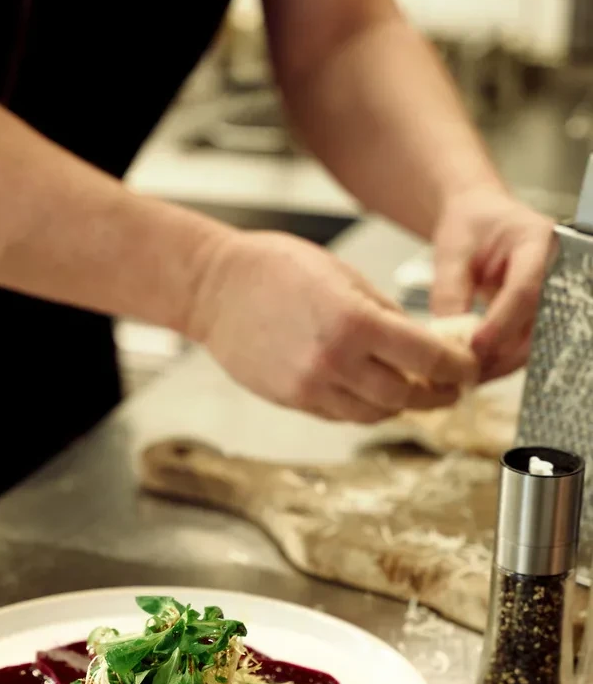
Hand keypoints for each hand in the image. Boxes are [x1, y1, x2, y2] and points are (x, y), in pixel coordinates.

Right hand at [189, 230, 476, 423]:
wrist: (215, 289)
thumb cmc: (274, 268)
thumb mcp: (345, 276)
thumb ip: (386, 315)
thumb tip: (423, 344)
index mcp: (355, 323)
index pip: (427, 360)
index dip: (457, 369)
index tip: (469, 370)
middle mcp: (335, 363)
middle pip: (407, 397)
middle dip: (437, 396)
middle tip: (451, 388)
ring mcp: (312, 388)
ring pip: (376, 413)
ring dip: (401, 405)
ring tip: (413, 390)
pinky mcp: (294, 401)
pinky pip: (344, 415)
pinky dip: (367, 407)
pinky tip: (373, 390)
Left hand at [430, 186, 553, 380]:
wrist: (479, 218)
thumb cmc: (468, 225)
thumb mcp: (451, 251)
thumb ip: (449, 291)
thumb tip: (448, 338)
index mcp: (536, 241)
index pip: (525, 288)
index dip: (501, 322)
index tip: (474, 346)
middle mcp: (553, 268)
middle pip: (536, 320)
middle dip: (501, 352)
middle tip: (466, 372)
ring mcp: (550, 293)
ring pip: (534, 339)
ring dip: (500, 362)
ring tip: (467, 375)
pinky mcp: (537, 312)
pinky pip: (524, 342)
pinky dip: (500, 359)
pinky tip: (476, 368)